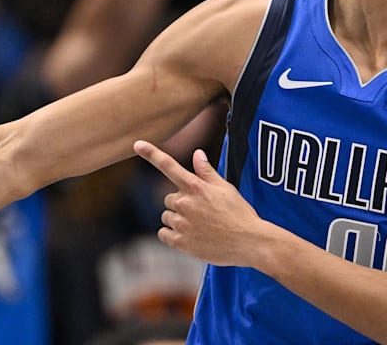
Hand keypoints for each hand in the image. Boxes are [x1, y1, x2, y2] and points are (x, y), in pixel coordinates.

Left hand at [133, 140, 264, 266]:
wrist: (248, 242)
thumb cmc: (240, 213)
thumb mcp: (226, 188)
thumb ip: (207, 172)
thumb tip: (197, 153)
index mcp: (195, 187)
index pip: (169, 166)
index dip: (152, 154)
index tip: (137, 144)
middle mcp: (185, 203)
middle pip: (169, 199)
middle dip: (180, 203)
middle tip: (202, 211)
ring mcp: (181, 224)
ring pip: (166, 217)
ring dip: (177, 219)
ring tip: (200, 226)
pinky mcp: (180, 242)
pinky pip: (164, 234)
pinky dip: (172, 234)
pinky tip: (190, 236)